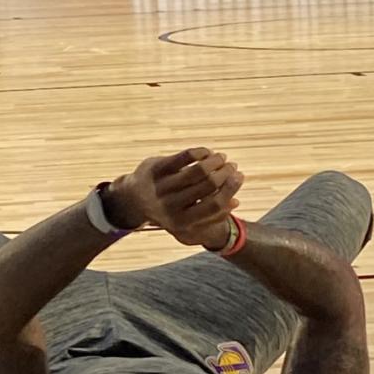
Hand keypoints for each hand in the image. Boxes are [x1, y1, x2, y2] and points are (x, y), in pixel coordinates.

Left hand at [110, 148, 243, 247]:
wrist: (134, 199)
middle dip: (225, 172)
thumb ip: (210, 214)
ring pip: (198, 170)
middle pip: (209, 185)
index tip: (240, 176)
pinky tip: (207, 152)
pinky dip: (200, 152)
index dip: (231, 189)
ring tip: (222, 157)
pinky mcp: (156, 168)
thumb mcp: (187, 217)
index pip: (215, 204)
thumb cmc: (170, 208)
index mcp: (182, 221)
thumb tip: (236, 202)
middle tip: (232, 165)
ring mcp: (162, 186)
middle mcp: (171, 205)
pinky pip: (185, 156)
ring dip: (215, 161)